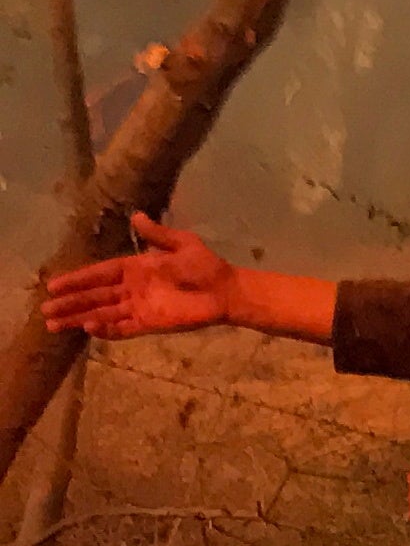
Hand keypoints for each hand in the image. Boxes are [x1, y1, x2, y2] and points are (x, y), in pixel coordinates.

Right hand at [42, 214, 230, 338]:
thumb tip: (136, 216)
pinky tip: (89, 329)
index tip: (54, 285)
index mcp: (135, 268)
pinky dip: (106, 330)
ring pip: (102, 314)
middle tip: (45, 310)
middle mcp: (131, 289)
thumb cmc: (206, 266)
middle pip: (95, 296)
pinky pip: (123, 328)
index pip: (100, 274)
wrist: (227, 290)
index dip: (77, 279)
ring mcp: (138, 308)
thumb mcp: (182, 244)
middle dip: (70, 302)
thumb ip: (157, 234)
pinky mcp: (149, 324)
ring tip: (54, 325)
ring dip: (79, 318)